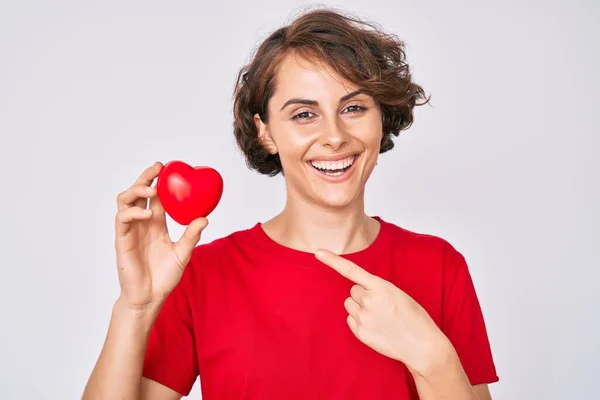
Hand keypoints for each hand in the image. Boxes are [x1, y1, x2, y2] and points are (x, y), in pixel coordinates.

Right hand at [114, 162, 208, 308]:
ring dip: (137, 189)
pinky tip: (147, 213)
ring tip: (152, 189)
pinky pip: (122, 219)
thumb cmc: (164, 277)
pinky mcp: (122, 240)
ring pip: (125, 200)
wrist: (149, 297)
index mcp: (156, 223)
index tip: (170, 168)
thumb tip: (205, 218)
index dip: (160, 180)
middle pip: (138, 192)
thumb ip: (191, 236)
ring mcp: (130, 230)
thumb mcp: (183, 254)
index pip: (156, 196)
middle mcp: (142, 223)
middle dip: (146, 177)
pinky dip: (134, 212)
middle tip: (158, 167)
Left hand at [315, 249, 449, 374]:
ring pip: (350, 305)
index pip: (352, 270)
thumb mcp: (398, 294)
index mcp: (380, 287)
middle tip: (380, 305)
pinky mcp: (360, 333)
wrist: (421, 345)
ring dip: (359, 308)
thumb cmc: (414, 317)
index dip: (333, 260)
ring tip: (378, 317)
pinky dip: (359, 322)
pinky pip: (350, 320)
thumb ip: (377, 289)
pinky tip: (376, 327)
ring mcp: (363, 317)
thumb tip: (358, 291)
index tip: (318, 252)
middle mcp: (368, 300)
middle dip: (362, 296)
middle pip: (353, 291)